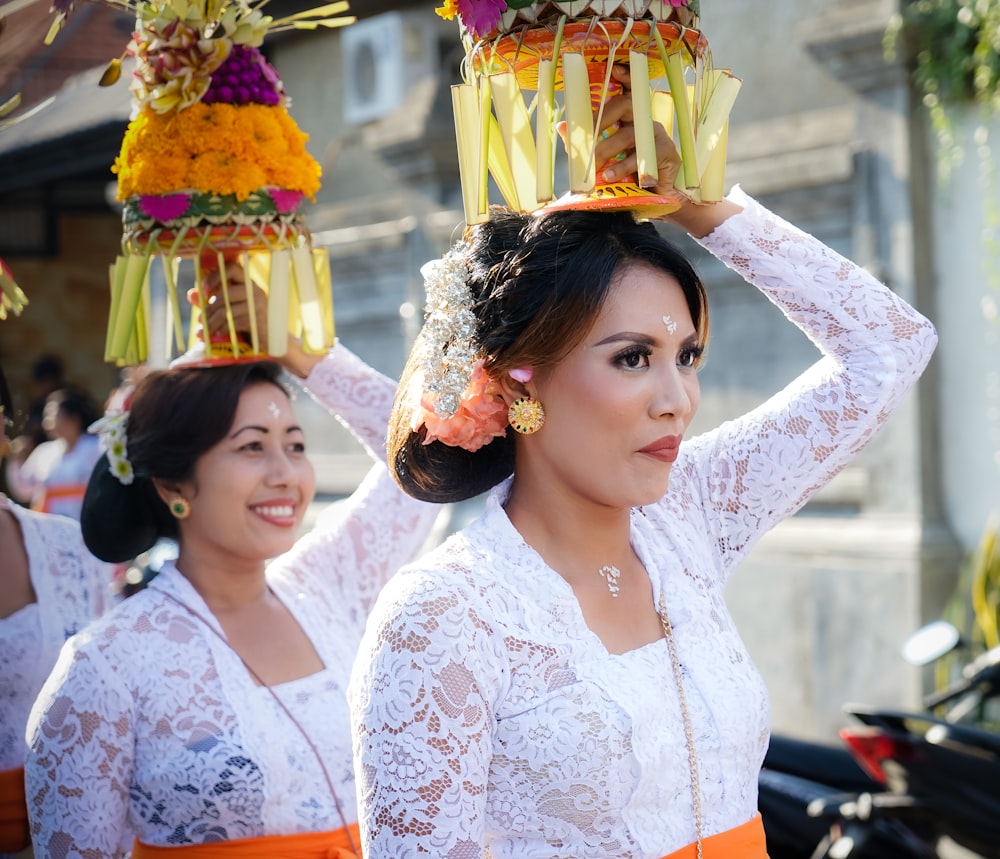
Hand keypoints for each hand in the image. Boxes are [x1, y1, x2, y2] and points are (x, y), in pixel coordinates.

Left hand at [191, 262, 322, 378]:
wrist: (271, 338)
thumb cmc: (249, 319)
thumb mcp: (231, 306)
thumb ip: (211, 300)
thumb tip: (191, 295)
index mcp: (247, 282)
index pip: (232, 268)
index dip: (215, 275)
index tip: (204, 289)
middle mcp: (254, 291)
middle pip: (225, 293)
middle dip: (209, 308)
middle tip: (200, 319)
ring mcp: (257, 305)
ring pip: (227, 311)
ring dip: (212, 322)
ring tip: (204, 331)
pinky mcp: (257, 320)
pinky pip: (234, 323)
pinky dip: (222, 329)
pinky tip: (218, 333)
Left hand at [594, 65, 681, 196]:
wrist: (657, 198)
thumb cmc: (630, 176)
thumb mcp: (606, 159)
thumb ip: (585, 143)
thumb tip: (562, 127)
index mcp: (630, 119)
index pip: (627, 92)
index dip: (624, 78)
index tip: (615, 69)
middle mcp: (643, 121)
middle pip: (625, 106)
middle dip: (601, 118)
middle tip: (586, 135)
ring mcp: (656, 136)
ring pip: (628, 135)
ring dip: (607, 150)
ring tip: (594, 168)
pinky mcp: (666, 153)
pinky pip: (641, 157)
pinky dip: (623, 167)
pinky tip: (609, 176)